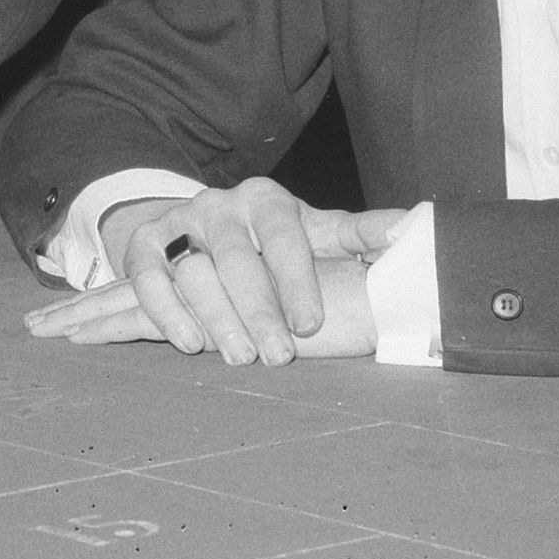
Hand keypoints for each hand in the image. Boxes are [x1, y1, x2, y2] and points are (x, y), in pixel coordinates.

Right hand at [25, 179, 408, 365]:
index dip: (297, 281)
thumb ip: (363, 233)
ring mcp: (177, 225)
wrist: (201, 227)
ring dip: (213, 318)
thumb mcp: (318, 234)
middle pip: (235, 258)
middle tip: (278, 357)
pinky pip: (146, 281)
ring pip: (190, 270)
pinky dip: (166, 313)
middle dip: (257, 311)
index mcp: (266, 201)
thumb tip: (416, 226)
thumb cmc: (273, 242)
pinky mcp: (141, 249)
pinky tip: (189, 344)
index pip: (284, 237)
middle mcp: (218, 206)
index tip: (310, 324)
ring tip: (237, 358)